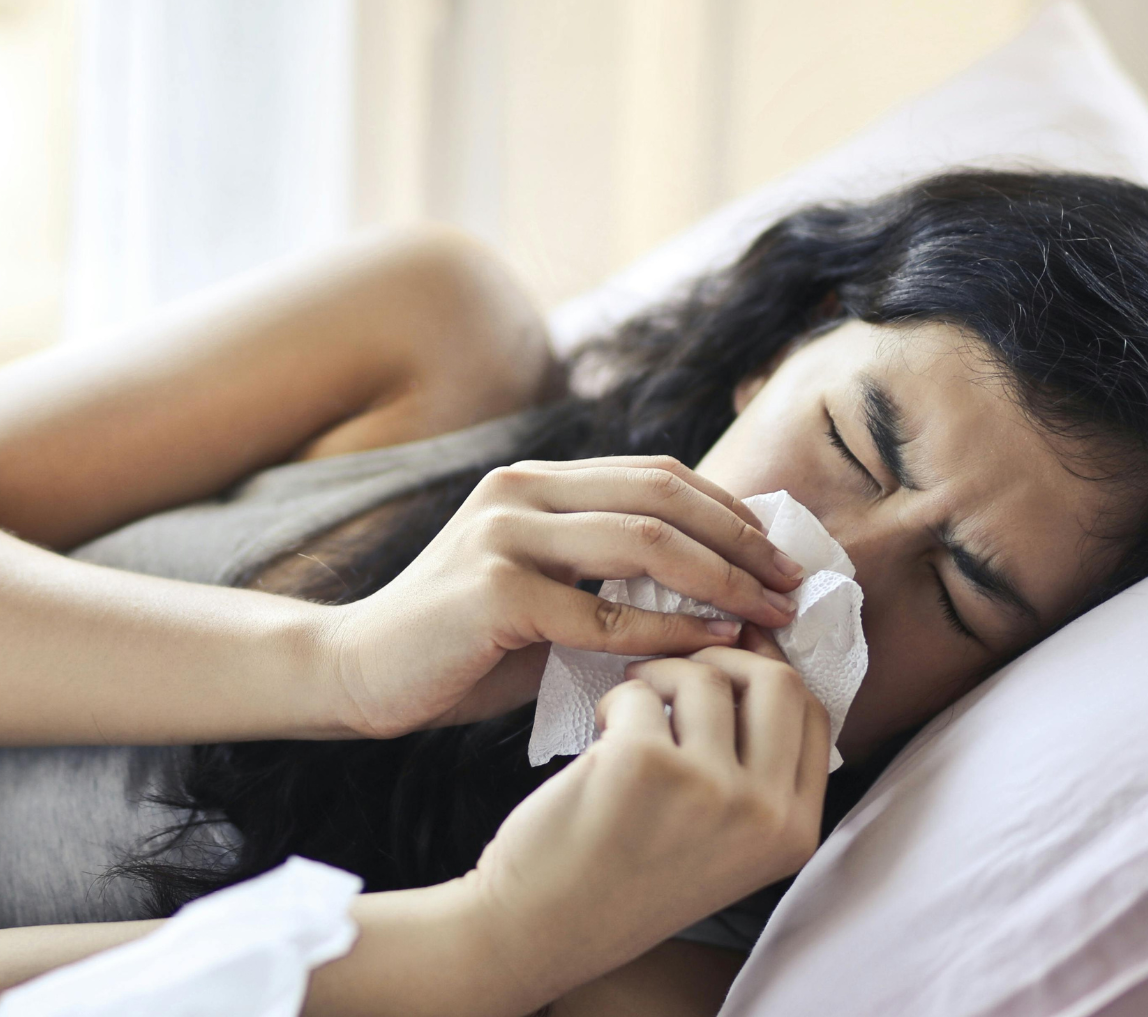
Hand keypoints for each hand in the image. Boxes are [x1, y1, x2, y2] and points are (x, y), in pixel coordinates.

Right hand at [325, 457, 804, 737]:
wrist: (356, 673)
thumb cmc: (461, 647)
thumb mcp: (544, 596)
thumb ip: (608, 582)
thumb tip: (717, 592)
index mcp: (535, 482)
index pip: (657, 475)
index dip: (729, 509)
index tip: (780, 553)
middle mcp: (520, 492)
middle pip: (662, 496)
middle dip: (741, 540)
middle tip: (792, 583)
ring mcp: (504, 536)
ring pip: (643, 543)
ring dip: (721, 579)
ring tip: (769, 613)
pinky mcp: (494, 592)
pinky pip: (604, 614)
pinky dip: (669, 631)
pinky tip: (711, 645)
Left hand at [457, 644, 829, 1002]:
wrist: (545, 926)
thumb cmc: (627, 877)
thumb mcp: (725, 841)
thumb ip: (755, 771)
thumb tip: (759, 661)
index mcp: (794, 831)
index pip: (814, 715)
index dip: (772, 670)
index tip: (733, 656)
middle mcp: (764, 812)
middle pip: (778, 682)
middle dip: (724, 659)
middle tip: (676, 672)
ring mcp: (709, 787)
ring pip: (704, 677)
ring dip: (658, 677)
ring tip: (628, 711)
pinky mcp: (645, 764)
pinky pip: (640, 693)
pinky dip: (616, 702)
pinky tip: (600, 739)